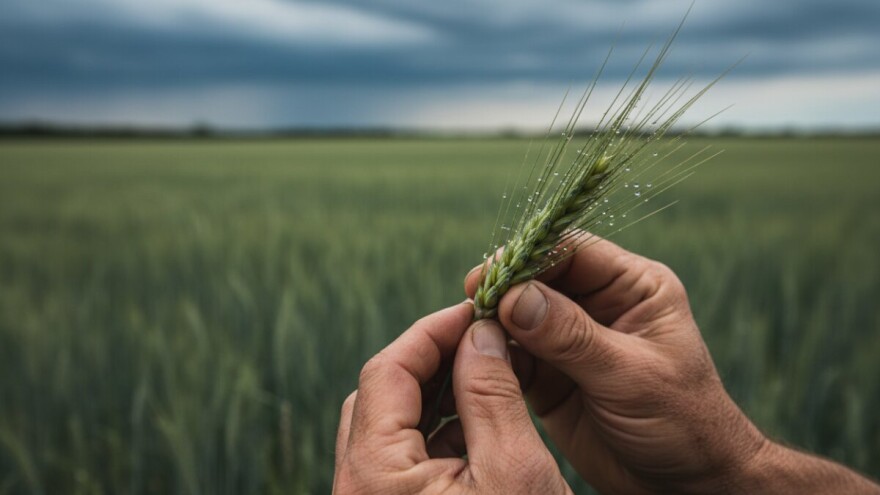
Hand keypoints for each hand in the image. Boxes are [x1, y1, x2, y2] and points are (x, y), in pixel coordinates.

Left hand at [333, 303, 570, 493]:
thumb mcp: (514, 471)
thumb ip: (491, 393)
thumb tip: (480, 332)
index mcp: (372, 476)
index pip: (387, 371)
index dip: (432, 331)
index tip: (476, 310)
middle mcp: (356, 491)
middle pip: (381, 395)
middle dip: (432, 359)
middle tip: (483, 337)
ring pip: (392, 426)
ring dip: (437, 393)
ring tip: (487, 371)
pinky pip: (405, 459)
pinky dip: (440, 430)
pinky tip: (481, 419)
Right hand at [465, 233, 765, 493]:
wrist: (685, 484)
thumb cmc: (682, 422)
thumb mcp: (630, 374)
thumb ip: (572, 336)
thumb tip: (514, 297)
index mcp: (632, 288)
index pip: (573, 252)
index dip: (530, 256)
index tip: (491, 274)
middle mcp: (599, 306)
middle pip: (539, 280)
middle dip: (505, 289)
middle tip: (472, 301)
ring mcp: (571, 341)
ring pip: (519, 318)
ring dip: (492, 323)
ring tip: (466, 331)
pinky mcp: (550, 377)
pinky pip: (513, 357)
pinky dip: (492, 357)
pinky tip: (473, 360)